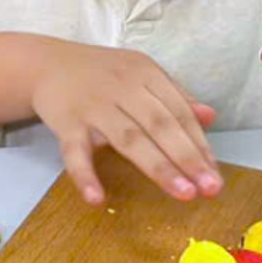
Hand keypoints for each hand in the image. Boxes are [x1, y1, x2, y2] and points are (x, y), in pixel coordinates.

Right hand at [31, 39, 220, 205]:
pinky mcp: (65, 122)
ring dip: (158, 167)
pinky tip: (96, 199)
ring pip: (128, 139)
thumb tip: (210, 116)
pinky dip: (84, 175)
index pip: (179, 112)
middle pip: (160, 125)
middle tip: (210, 188)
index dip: (200, 145)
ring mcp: (93, 105)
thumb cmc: (101, 73)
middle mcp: (122, 87)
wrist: (46, 63)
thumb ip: (174, 95)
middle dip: (188, 158)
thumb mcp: (140, 73)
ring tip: (183, 194)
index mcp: (145, 73)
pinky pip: (75, 152)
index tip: (215, 175)